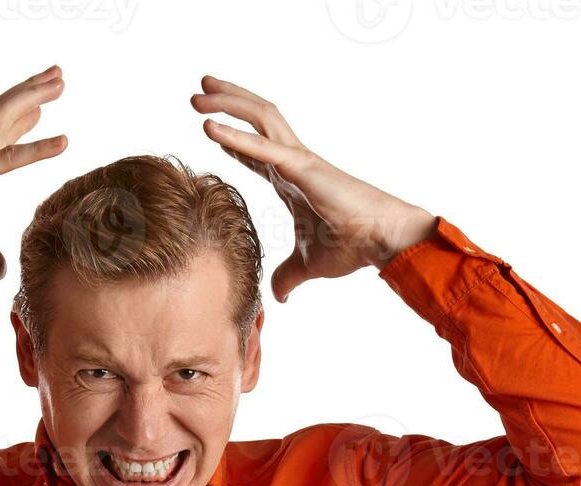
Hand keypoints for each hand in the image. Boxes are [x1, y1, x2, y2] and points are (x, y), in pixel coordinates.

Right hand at [0, 65, 68, 279]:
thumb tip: (1, 268)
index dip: (21, 118)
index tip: (42, 105)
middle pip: (2, 113)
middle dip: (30, 91)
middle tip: (58, 75)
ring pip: (1, 117)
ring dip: (32, 96)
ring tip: (60, 80)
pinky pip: (7, 159)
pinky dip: (37, 149)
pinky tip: (64, 142)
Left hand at [191, 75, 437, 301]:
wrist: (382, 239)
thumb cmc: (352, 246)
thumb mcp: (308, 265)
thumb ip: (289, 276)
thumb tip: (279, 296)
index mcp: (294, 179)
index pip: (257, 151)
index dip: (233, 139)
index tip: (211, 128)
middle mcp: (294, 161)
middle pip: (256, 120)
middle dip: (227, 102)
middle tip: (198, 93)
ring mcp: (298, 160)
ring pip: (259, 117)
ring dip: (227, 103)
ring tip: (198, 95)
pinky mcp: (302, 167)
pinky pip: (264, 148)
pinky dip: (235, 138)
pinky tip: (209, 128)